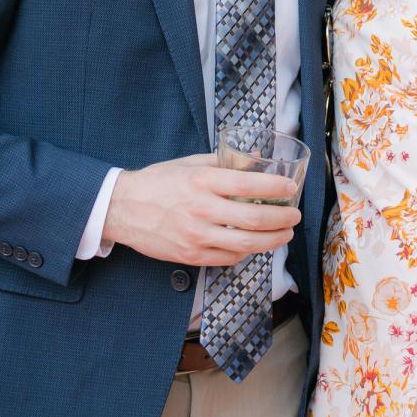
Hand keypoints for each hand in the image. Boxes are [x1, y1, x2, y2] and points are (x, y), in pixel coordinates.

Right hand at [104, 153, 300, 264]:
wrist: (122, 208)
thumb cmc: (157, 182)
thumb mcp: (190, 163)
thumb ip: (224, 162)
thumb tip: (258, 159)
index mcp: (202, 181)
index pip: (249, 184)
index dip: (276, 187)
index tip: (290, 188)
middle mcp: (201, 209)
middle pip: (254, 218)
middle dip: (283, 218)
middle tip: (294, 216)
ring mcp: (196, 236)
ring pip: (246, 244)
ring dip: (272, 240)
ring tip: (284, 234)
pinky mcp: (191, 255)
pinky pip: (229, 258)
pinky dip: (247, 252)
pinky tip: (255, 245)